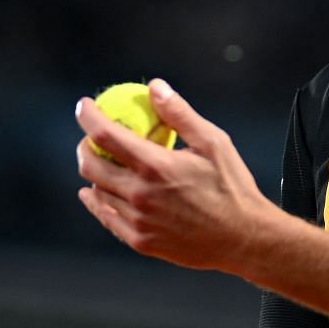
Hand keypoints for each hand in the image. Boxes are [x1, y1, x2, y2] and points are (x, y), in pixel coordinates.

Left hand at [75, 79, 281, 273]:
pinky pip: (106, 218)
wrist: (243, 238)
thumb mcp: (213, 143)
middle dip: (85, 145)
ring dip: (95, 174)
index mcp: (156, 166)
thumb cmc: (233, 188)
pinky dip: (97, 202)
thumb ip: (180, 114)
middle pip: (90, 165)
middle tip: (93, 138)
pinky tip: (96, 195)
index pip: (105, 135)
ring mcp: (138, 220)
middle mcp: (140, 194)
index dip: (89, 116)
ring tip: (107, 165)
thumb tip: (155, 87)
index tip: (85, 107)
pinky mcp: (140, 240)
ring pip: (97, 192)